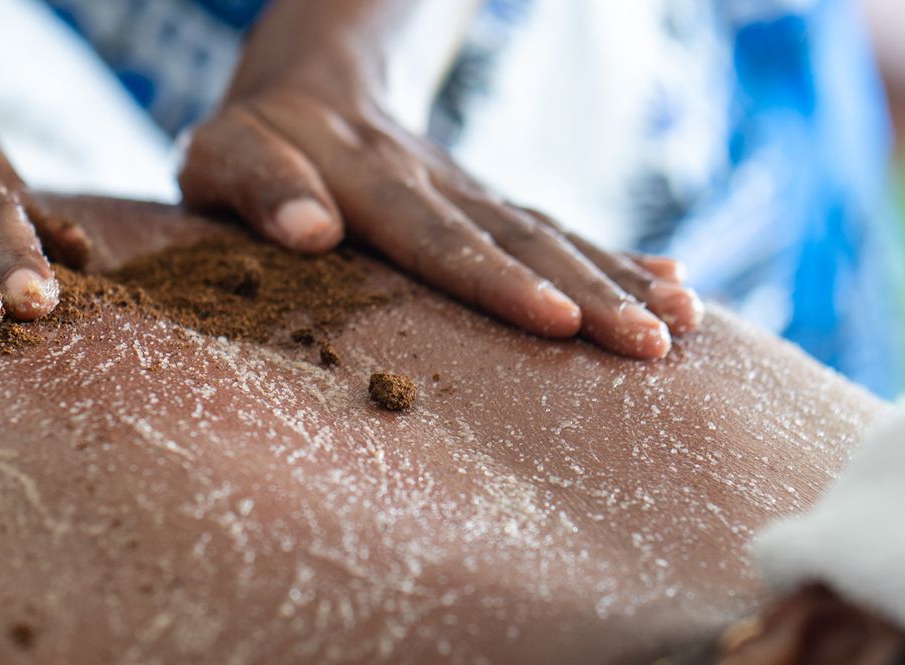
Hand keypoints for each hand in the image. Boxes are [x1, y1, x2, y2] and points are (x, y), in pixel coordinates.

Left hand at [178, 86, 701, 358]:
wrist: (308, 81)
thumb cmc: (249, 143)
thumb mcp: (223, 155)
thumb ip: (258, 186)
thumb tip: (308, 230)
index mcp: (368, 180)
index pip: (439, 239)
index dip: (496, 281)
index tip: (554, 318)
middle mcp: (434, 184)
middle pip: (519, 241)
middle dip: (591, 295)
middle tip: (649, 344)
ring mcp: (471, 192)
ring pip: (553, 235)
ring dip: (620, 282)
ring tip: (681, 328)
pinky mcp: (491, 205)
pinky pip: (560, 231)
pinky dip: (620, 258)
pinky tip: (677, 287)